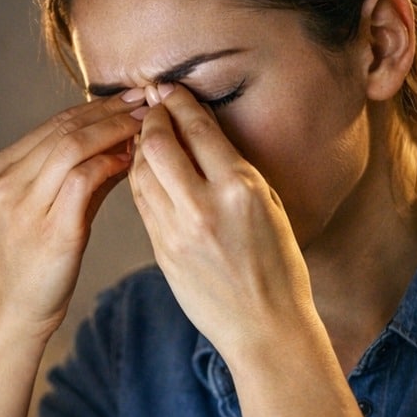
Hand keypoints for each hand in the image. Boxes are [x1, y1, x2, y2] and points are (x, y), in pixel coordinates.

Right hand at [0, 89, 145, 343]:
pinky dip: (110, 163)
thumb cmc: (30, 267)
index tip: (128, 99)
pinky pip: (83, 180)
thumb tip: (120, 145)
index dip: (94, 108)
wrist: (9, 314)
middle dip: (109, 111)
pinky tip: (133, 159)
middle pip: (64, 128)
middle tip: (146, 99)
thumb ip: (75, 178)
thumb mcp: (41, 213)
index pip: (53, 125)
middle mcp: (6, 183)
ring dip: (114, 130)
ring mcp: (24, 206)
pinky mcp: (49, 230)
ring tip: (146, 124)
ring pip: (73, 146)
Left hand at [128, 84, 316, 359]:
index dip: (177, 101)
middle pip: (159, 143)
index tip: (167, 88)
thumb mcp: (269, 206)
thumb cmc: (278, 267)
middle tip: (150, 106)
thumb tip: (201, 133)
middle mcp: (205, 206)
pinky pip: (141, 202)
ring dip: (139, 147)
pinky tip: (144, 169)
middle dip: (150, 118)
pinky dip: (138, 178)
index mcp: (241, 189)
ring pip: (141, 171)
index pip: (199, 128)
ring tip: (145, 135)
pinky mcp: (162, 251)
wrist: (266, 329)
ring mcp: (178, 231)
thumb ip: (234, 170)